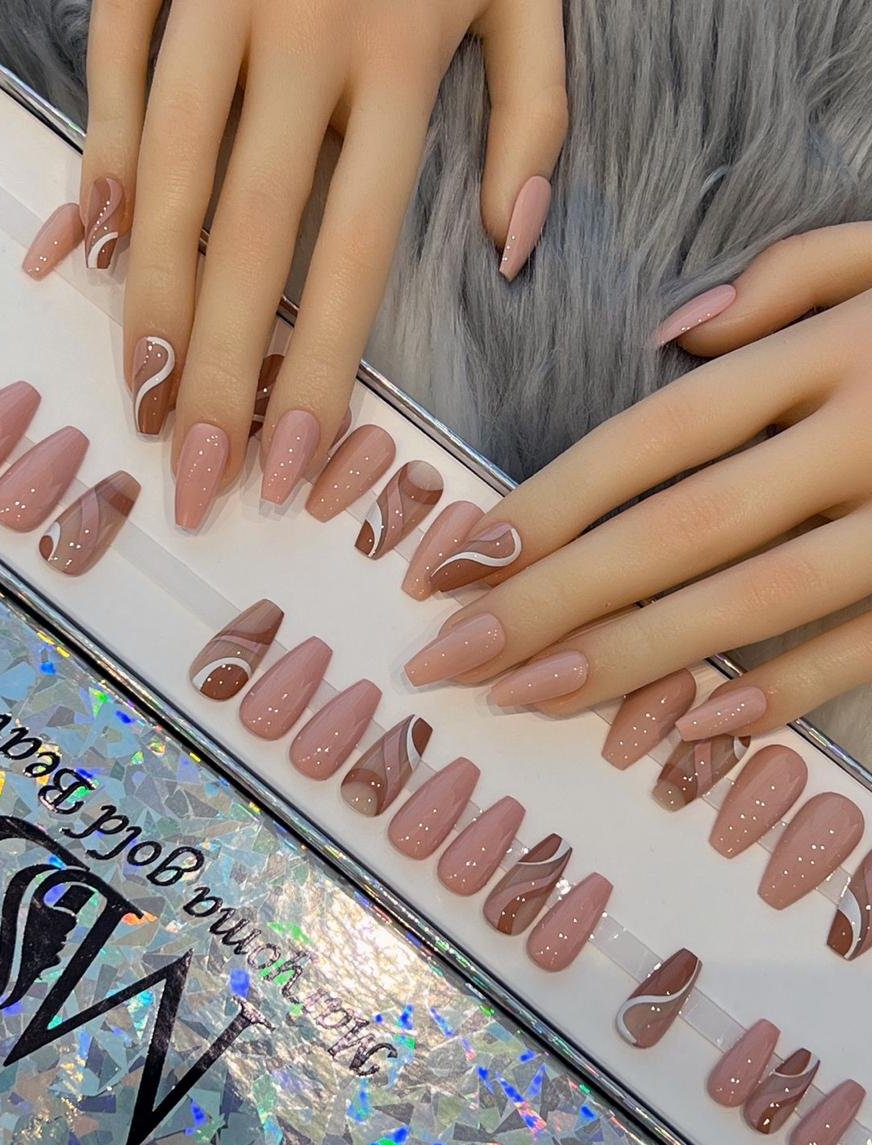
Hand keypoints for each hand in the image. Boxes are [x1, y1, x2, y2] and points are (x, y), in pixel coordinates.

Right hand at [80, 0, 567, 524]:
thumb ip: (535, 117)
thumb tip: (511, 251)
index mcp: (402, 59)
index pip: (352, 255)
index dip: (315, 373)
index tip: (288, 468)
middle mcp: (301, 36)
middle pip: (245, 235)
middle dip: (214, 369)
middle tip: (192, 478)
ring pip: (163, 165)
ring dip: (145, 291)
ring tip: (138, 395)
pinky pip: (115, 60)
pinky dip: (98, 152)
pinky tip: (88, 246)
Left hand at [404, 223, 871, 740]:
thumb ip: (787, 278)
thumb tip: (676, 333)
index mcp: (828, 351)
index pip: (652, 437)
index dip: (547, 503)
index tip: (457, 562)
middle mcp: (862, 431)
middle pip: (678, 528)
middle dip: (552, 600)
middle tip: (450, 659)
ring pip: (757, 598)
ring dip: (634, 658)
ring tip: (529, 699)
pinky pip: (869, 640)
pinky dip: (787, 686)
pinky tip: (696, 729)